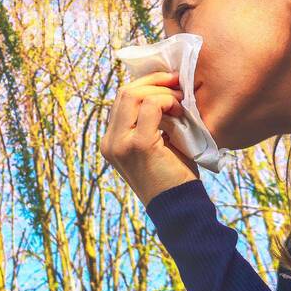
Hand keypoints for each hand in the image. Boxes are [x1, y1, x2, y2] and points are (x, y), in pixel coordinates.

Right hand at [100, 69, 200, 206]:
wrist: (179, 209)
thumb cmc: (173, 176)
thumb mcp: (156, 145)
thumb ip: (150, 121)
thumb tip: (162, 88)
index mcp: (111, 141)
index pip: (122, 99)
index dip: (146, 84)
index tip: (170, 82)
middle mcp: (109, 142)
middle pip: (125, 92)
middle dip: (154, 81)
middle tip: (178, 83)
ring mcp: (120, 144)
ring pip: (134, 95)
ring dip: (162, 92)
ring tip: (181, 102)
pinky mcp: (138, 145)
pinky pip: (150, 106)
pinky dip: (167, 102)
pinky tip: (180, 112)